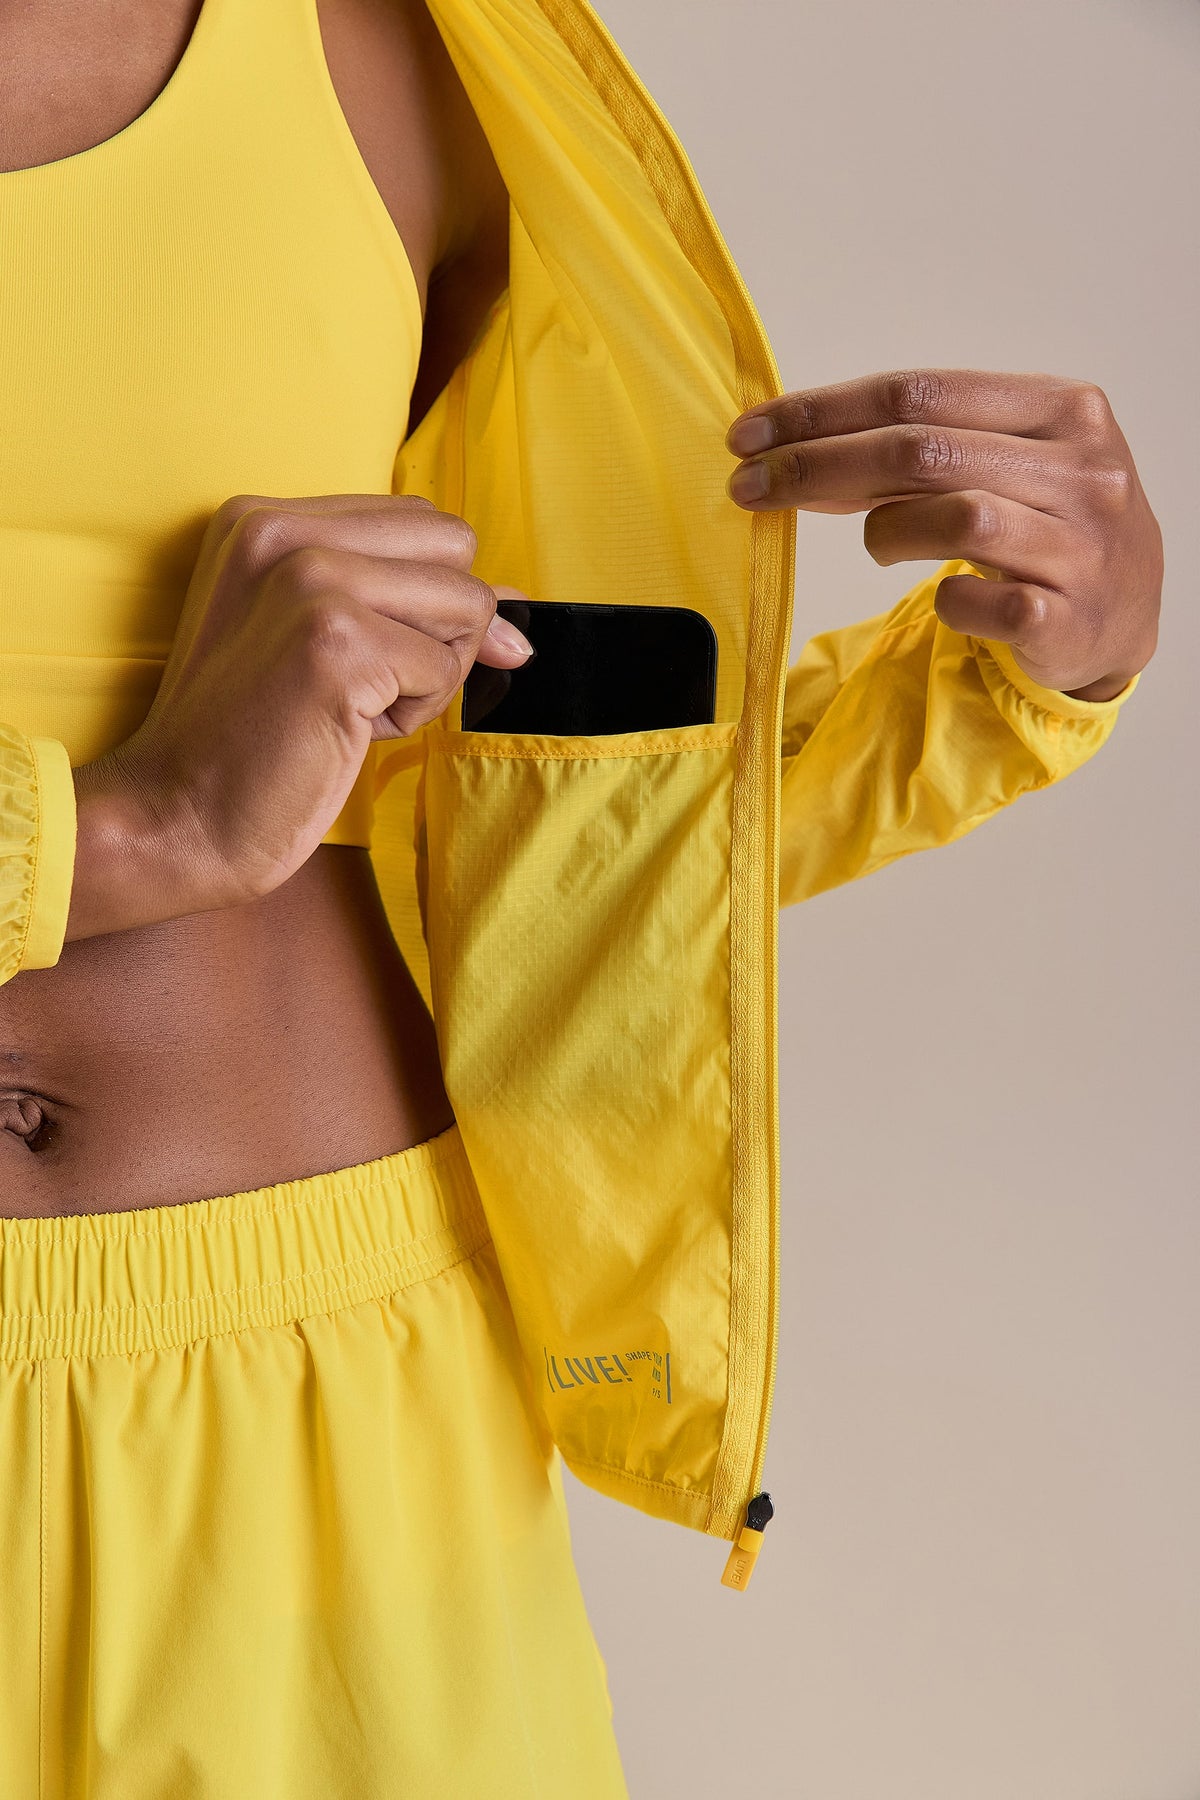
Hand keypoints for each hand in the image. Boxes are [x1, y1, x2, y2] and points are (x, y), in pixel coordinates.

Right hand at [67, 494, 533, 938]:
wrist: (177, 817)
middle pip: (455, 549)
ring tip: (348, 708)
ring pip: (467, 607)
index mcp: (267, 518)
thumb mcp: (324, 641)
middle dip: (440, 628)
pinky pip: (444, 671)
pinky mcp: (339, 642)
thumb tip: (521, 606)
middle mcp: (284, 531)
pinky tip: (344, 732)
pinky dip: (411, 717)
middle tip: (364, 683)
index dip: (431, 596)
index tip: (380, 655)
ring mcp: (312, 581)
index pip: (420, 521)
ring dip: (430, 677)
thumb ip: (409, 600)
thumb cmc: (250, 741)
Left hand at [724, 369, 1162, 700]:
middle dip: (818, 466)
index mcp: (1060, 407)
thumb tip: (794, 448)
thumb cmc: (1046, 524)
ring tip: (879, 543)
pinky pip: (975, 601)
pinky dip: (946, 599)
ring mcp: (1080, 545)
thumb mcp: (1004, 461)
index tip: (751, 432)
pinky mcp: (1066, 618)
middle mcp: (1080, 468)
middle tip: (749, 486)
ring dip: (887, 532)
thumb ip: (921, 447)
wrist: (1124, 613)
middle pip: (921, 450)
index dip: (823, 411)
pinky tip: (947, 598)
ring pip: (954, 517)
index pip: (918, 392)